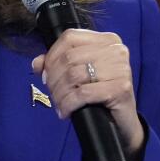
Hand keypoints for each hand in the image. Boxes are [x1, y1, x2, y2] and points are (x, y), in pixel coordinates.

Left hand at [32, 29, 144, 155]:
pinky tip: (66, 112)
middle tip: (51, 93)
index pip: (69, 37)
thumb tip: (37, 63)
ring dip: (59, 93)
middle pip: (69, 58)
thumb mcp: (79, 74)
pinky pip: (83, 94)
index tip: (45, 73)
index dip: (52, 55)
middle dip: (53, 78)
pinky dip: (68, 104)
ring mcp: (121, 68)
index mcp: (106, 40)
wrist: (123, 122)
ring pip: (73, 76)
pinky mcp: (121, 88)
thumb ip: (57, 63)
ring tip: (59, 104)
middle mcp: (116, 50)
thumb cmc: (100, 95)